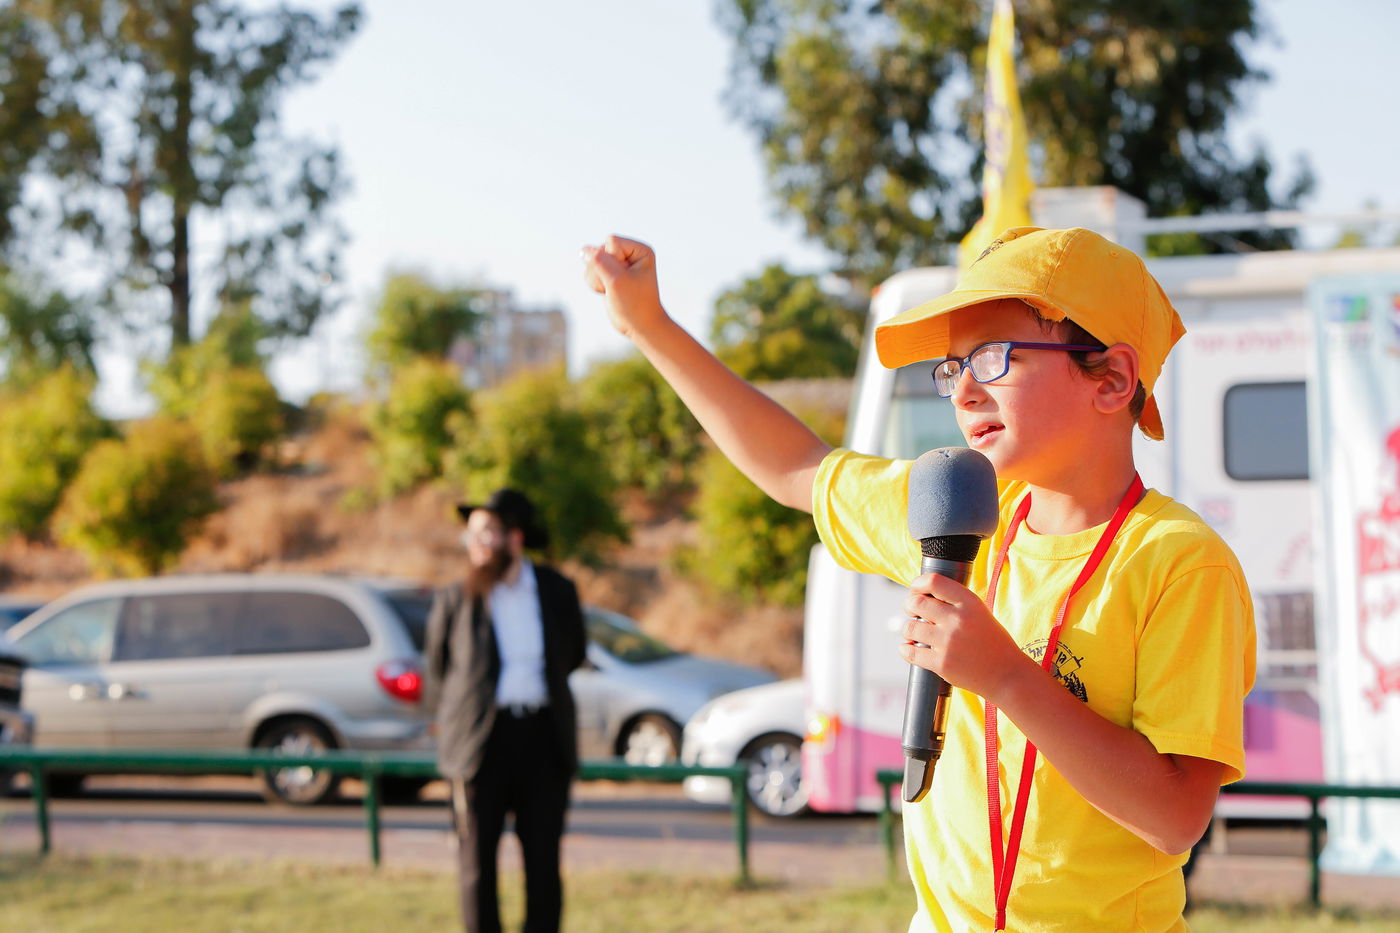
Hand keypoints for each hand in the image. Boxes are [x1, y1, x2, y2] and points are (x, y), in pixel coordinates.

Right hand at [580, 235, 668, 339]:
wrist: (640, 326)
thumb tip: (584, 250)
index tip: (626, 278)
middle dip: (601, 271)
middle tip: (618, 287)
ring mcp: (618, 264)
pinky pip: (590, 270)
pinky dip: (595, 283)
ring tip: (612, 290)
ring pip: (592, 260)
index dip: (611, 261)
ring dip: (597, 278)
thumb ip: (599, 261)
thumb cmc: (634, 304)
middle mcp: (629, 253)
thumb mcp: (616, 280)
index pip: (611, 241)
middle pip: (599, 250)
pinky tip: (607, 292)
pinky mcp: (609, 274)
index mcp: (639, 250)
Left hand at [899, 571, 1030, 702]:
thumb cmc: (992, 643)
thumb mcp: (980, 613)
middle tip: (912, 611)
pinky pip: (910, 652)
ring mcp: (949, 642)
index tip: (915, 590)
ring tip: (914, 632)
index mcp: (970, 603)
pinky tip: (909, 647)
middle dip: (909, 605)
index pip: (934, 582)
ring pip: (910, 627)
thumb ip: (955, 603)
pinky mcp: (942, 663)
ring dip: (908, 629)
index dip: (918, 584)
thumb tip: (922, 595)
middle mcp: (958, 620)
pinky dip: (905, 649)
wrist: (1007, 674)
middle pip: (917, 603)